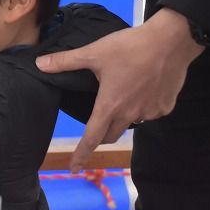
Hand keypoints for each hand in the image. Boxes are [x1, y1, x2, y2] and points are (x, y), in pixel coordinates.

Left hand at [35, 8, 203, 171]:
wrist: (170, 41)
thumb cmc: (129, 48)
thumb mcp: (93, 52)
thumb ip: (65, 61)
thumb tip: (39, 65)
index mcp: (110, 106)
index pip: (91, 137)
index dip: (80, 154)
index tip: (74, 168)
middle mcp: (130, 115)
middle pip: (110, 134)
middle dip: (100, 134)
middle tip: (94, 125)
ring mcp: (150, 112)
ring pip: (131, 123)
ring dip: (122, 117)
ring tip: (120, 97)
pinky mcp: (165, 107)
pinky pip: (149, 113)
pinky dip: (141, 107)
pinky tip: (141, 89)